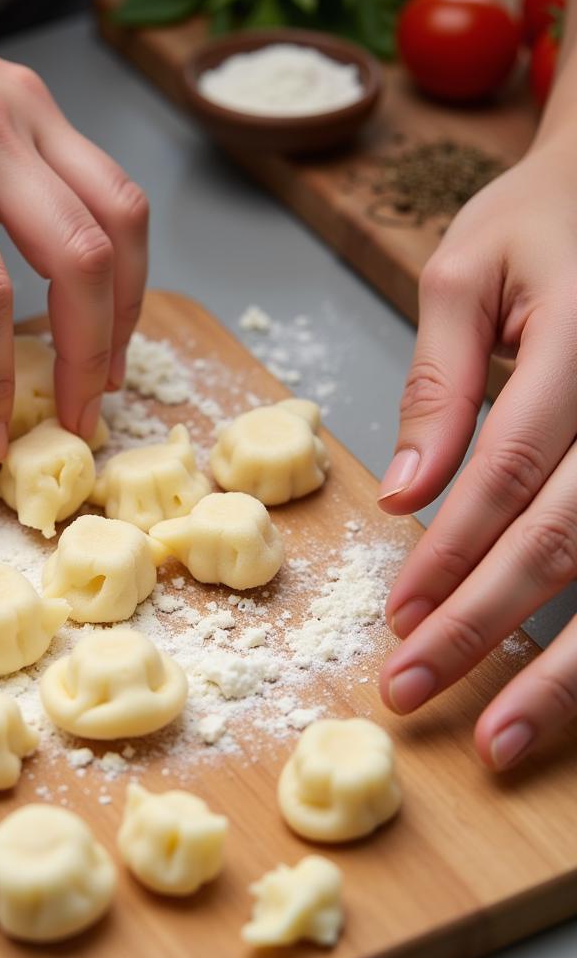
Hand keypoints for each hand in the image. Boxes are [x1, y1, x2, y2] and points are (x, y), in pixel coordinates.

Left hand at [0, 0, 146, 459]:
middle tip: (76, 419)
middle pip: (78, 259)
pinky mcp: (35, 100)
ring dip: (124, 307)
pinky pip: (108, 183)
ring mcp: (22, 106)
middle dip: (88, 358)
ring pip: (117, 218)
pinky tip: (99, 297)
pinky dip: (117, 252)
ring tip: (106, 368)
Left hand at [376, 136, 576, 769]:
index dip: (451, 555)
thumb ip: (438, 382)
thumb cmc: (543, 218)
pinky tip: (562, 683)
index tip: (398, 619)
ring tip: (500, 738)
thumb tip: (402, 492)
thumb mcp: (466, 272)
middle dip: (487, 629)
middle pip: (567, 540)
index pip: (510, 474)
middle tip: (412, 692)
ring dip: (563, 667)